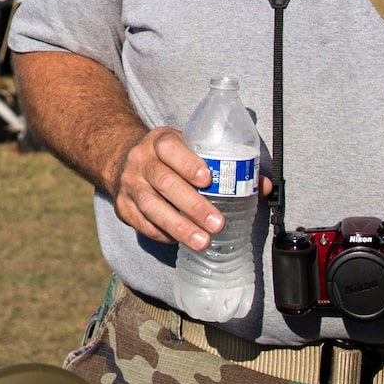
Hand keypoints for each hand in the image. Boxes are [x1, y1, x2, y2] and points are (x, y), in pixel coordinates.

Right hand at [108, 126, 263, 250]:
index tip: (208, 180)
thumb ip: (223, 164)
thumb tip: (263, 186)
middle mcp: (141, 161)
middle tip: (217, 223)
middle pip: (165, 183)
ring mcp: (129, 185)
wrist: (121, 159)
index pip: (171, 148)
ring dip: (179, 227)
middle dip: (193, 205)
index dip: (188, 164)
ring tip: (203, 242)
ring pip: (152, 208)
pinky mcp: (123, 207)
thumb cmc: (167, 157)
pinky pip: (143, 224)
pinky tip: (179, 241)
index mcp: (160, 141)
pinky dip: (163, 234)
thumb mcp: (188, 147)